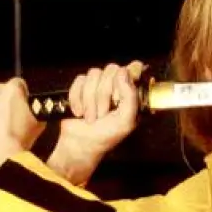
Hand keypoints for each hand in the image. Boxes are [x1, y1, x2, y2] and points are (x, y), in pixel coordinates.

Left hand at [0, 77, 45, 176]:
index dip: (20, 94)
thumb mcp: (39, 123)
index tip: (20, 103)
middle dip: (3, 98)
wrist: (2, 158)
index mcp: (13, 90)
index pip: (18, 83)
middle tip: (6, 114)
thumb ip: (34, 109)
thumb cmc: (19, 143)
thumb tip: (33, 108)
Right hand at [48, 61, 144, 184]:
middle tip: (103, 113)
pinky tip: (80, 112)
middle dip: (104, 95)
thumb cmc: (107, 135)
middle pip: (111, 70)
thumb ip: (130, 96)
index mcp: (130, 93)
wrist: (81, 144)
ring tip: (92, 116)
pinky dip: (77, 98)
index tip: (119, 94)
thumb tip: (124, 72)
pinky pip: (79, 80)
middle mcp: (115, 85)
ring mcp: (97, 85)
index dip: (127, 75)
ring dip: (90, 99)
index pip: (133, 68)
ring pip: (93, 74)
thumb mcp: (126, 120)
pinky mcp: (80, 87)